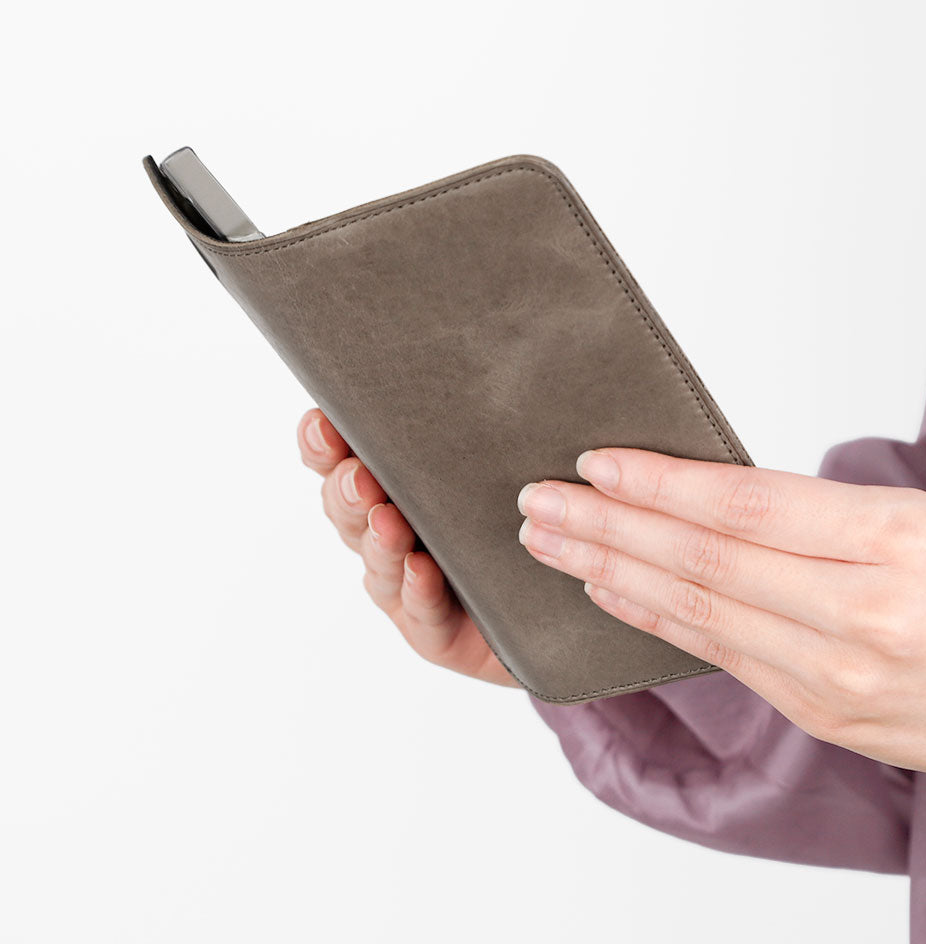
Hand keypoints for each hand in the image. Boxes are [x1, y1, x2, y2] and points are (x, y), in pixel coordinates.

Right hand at [297, 408, 519, 688]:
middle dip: (347, 490)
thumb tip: (488, 350)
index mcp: (388, 488)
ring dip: (379, 539)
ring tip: (387, 521)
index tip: (322, 421)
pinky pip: (420, 610)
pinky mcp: (433, 630)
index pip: (337, 461)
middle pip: (346, 510)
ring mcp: (403, 584)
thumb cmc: (509, 516)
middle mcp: (384, 534)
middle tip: (359, 475)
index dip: (322, 444)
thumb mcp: (491, 462)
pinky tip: (420, 570)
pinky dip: (417, 589)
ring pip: (377, 560)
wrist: (547, 601)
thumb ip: (472, 424)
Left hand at [517, 448, 925, 779]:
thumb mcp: (911, 518)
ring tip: (549, 542)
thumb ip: (807, 513)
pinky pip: (717, 656)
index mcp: (891, 540)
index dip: (660, 482)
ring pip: (697, 611)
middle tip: (538, 500)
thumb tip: (696, 496)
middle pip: (702, 559)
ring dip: (609, 571)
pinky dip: (652, 620)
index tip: (597, 462)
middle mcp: (860, 611)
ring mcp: (836, 674)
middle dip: (607, 525)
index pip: (744, 505)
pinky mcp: (819, 714)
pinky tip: (605, 593)